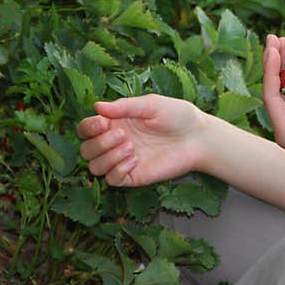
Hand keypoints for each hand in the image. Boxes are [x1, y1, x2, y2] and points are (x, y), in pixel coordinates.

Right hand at [77, 94, 205, 186]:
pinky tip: (134, 160)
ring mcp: (123, 160)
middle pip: (86, 149)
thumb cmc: (178, 116)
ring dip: (107, 157)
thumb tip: (96, 106)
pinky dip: (117, 170)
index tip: (103, 122)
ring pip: (94, 166)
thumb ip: (125, 106)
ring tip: (131, 147)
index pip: (86, 128)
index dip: (88, 127)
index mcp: (116, 122)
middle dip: (99, 143)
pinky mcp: (133, 175)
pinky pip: (112, 179)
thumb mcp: (152, 104)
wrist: (199, 137)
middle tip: (124, 136)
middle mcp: (115, 142)